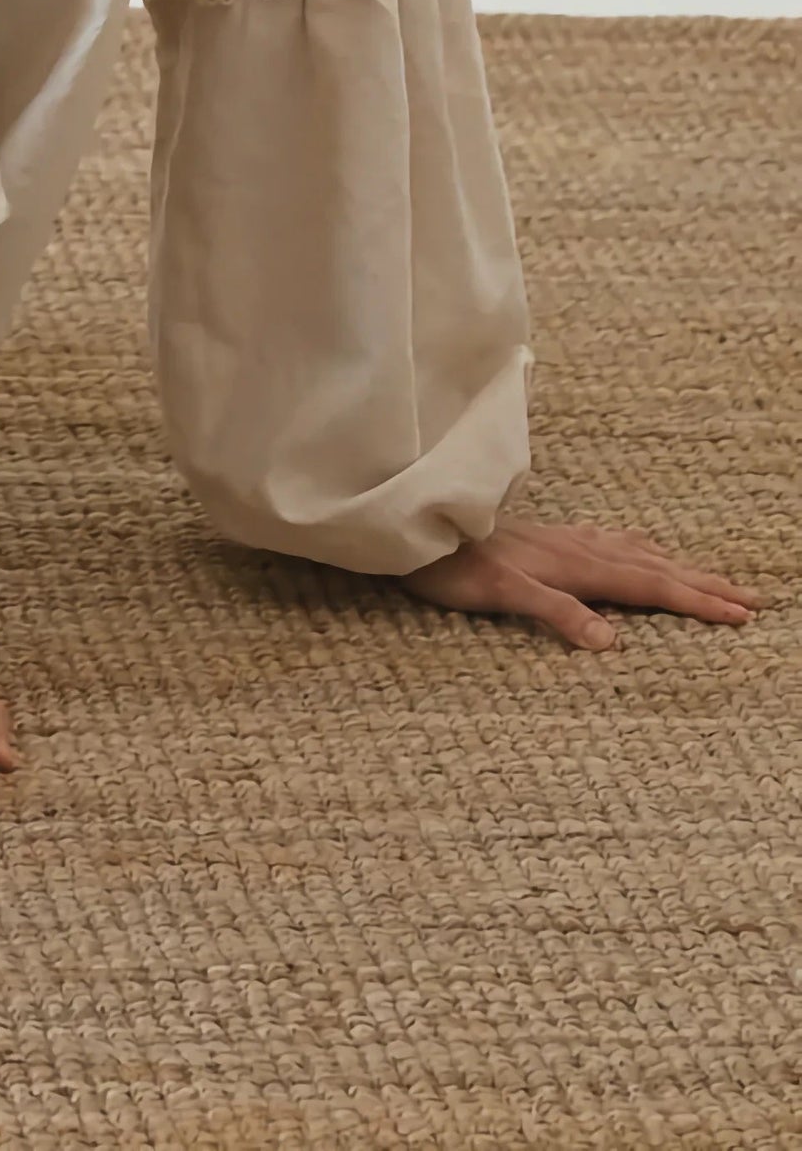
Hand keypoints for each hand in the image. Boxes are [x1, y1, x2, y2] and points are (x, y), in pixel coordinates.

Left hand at [402, 515, 757, 647]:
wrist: (413, 523)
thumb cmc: (451, 566)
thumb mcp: (500, 595)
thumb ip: (555, 614)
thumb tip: (612, 642)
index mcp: (575, 566)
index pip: (650, 585)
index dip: (696, 600)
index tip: (742, 613)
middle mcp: (576, 549)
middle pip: (653, 567)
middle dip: (703, 585)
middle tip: (751, 599)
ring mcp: (562, 541)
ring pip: (635, 553)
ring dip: (678, 566)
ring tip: (712, 576)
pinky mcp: (545, 539)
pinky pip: (609, 541)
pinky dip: (638, 548)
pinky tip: (638, 546)